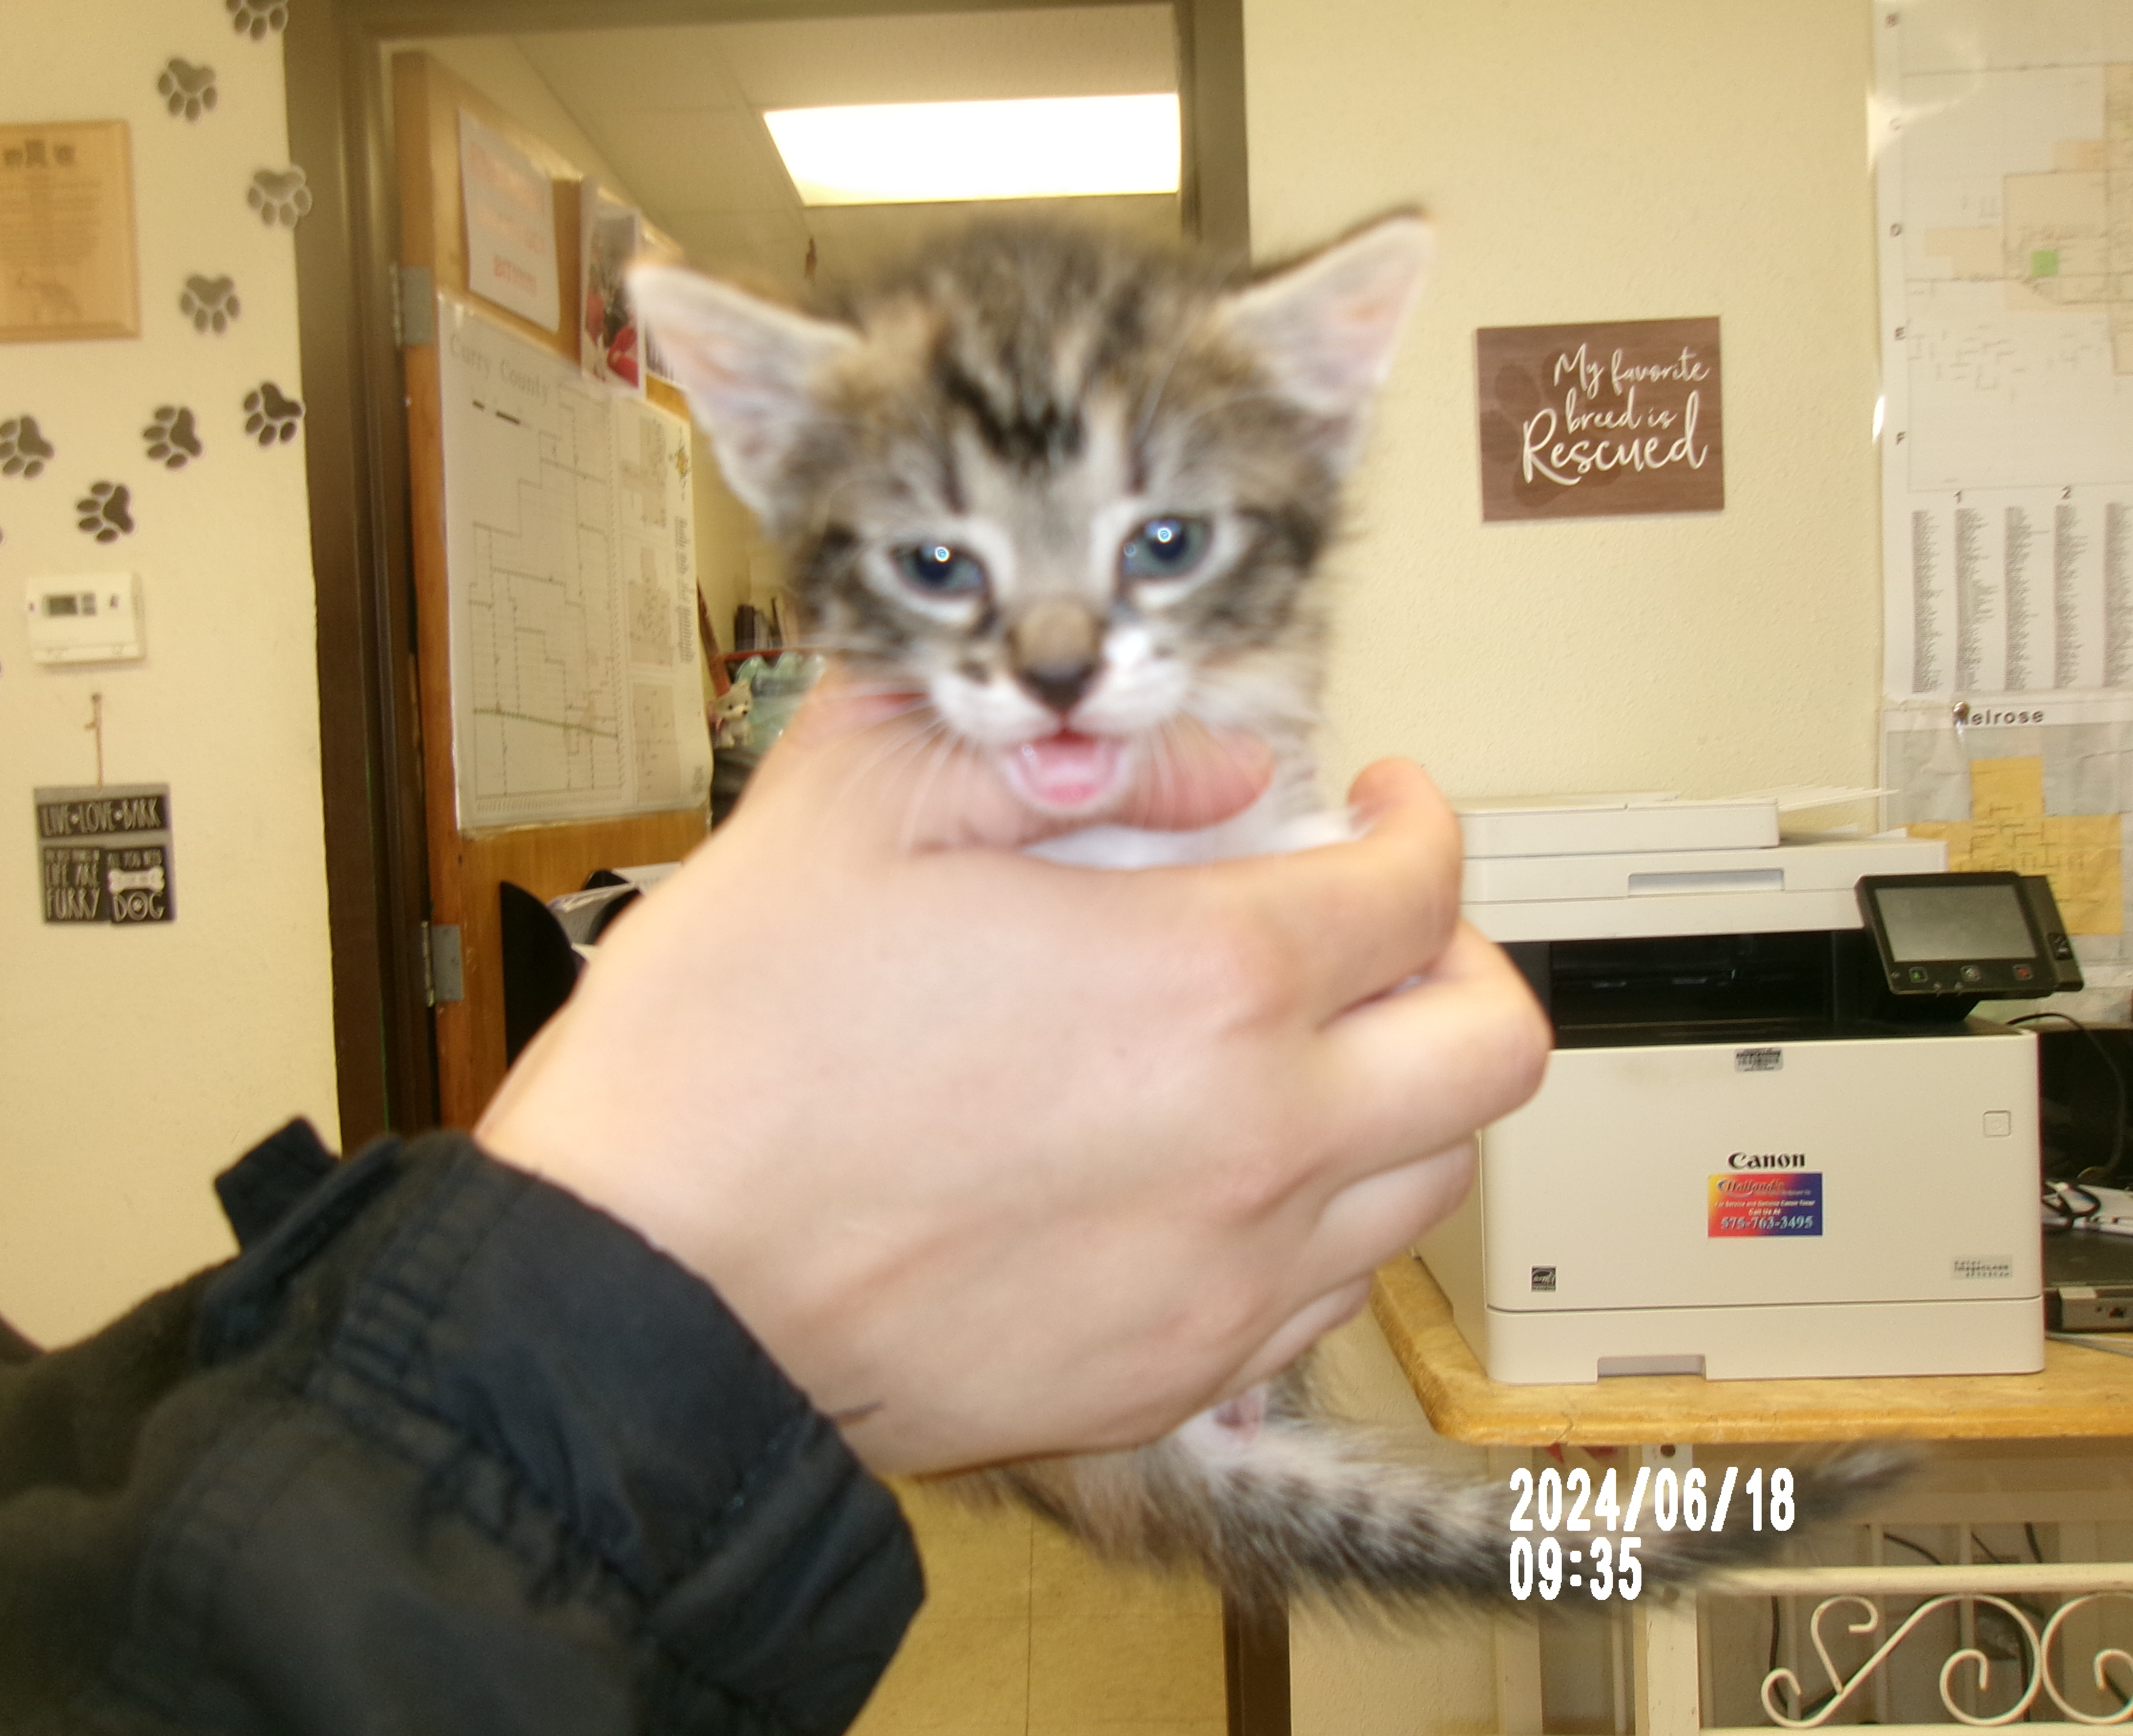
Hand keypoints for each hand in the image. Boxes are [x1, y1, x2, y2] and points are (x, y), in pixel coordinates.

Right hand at [477, 684, 1548, 1474]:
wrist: (645, 1289)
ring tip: (1305, 1049)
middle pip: (1487, 1050)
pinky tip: (1225, 1171)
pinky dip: (1321, 1216)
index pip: (1415, 888)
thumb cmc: (730, 1051)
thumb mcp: (860, 803)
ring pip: (1427, 1184)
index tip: (1377, 805)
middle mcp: (1255, 1142)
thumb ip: (1060, 751)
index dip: (1417, 823)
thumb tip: (1216, 769)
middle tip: (1378, 927)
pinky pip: (1328, 1296)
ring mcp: (1225, 1281)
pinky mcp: (1172, 1382)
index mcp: (1202, 981)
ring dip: (1401, 1094)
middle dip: (1460, 961)